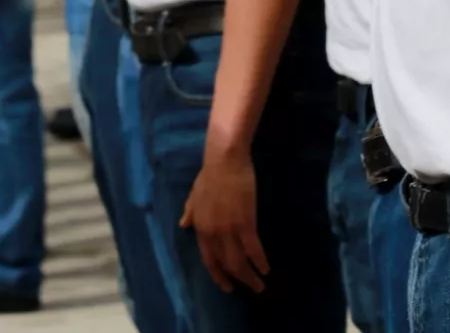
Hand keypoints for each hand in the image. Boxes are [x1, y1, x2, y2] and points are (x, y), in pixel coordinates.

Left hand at [180, 149, 266, 293]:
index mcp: (200, 227)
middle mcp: (212, 233)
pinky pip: (253, 249)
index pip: (209, 259)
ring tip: (260, 285)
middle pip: (225, 264)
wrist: (225, 161)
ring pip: (239, 262)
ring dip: (250, 277)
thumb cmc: (211, 174)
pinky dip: (260, 261)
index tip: (227, 286)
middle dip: (238, 280)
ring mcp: (228, 229)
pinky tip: (266, 268)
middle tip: (249, 288)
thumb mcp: (195, 195)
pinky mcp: (245, 223)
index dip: (218, 275)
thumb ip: (190, 211)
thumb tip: (183, 224)